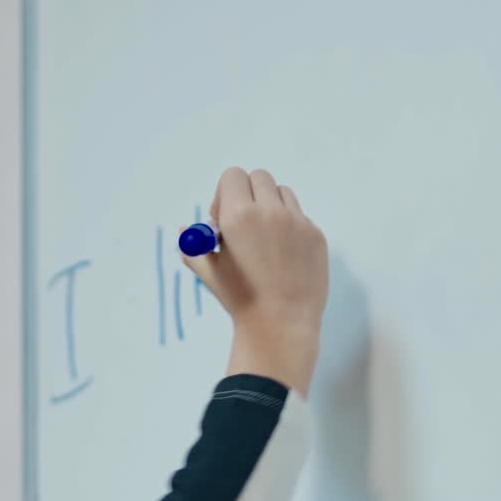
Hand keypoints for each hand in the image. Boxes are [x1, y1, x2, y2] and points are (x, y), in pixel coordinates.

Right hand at [181, 167, 328, 396]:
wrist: (280, 324)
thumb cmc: (239, 298)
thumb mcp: (209, 272)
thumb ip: (193, 247)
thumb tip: (185, 231)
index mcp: (239, 216)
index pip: (232, 176)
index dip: (224, 195)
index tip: (224, 221)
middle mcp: (269, 211)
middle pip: (258, 177)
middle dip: (248, 195)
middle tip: (243, 226)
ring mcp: (297, 221)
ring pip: (282, 193)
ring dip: (270, 206)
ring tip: (265, 241)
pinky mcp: (315, 234)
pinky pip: (299, 216)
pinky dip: (288, 227)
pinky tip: (283, 257)